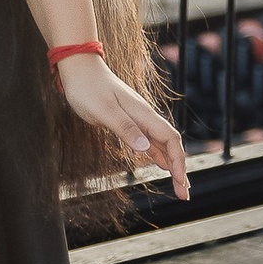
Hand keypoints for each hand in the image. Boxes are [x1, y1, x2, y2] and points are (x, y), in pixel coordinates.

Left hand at [55, 50, 189, 201]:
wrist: (78, 68)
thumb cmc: (88, 88)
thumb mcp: (104, 111)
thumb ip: (125, 129)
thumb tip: (146, 149)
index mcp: (143, 114)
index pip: (170, 140)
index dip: (179, 162)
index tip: (181, 184)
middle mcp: (144, 116)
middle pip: (171, 144)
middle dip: (180, 169)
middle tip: (184, 195)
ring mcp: (137, 118)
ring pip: (161, 144)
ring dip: (171, 165)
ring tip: (178, 185)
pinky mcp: (127, 121)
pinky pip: (149, 141)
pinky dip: (158, 155)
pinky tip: (161, 165)